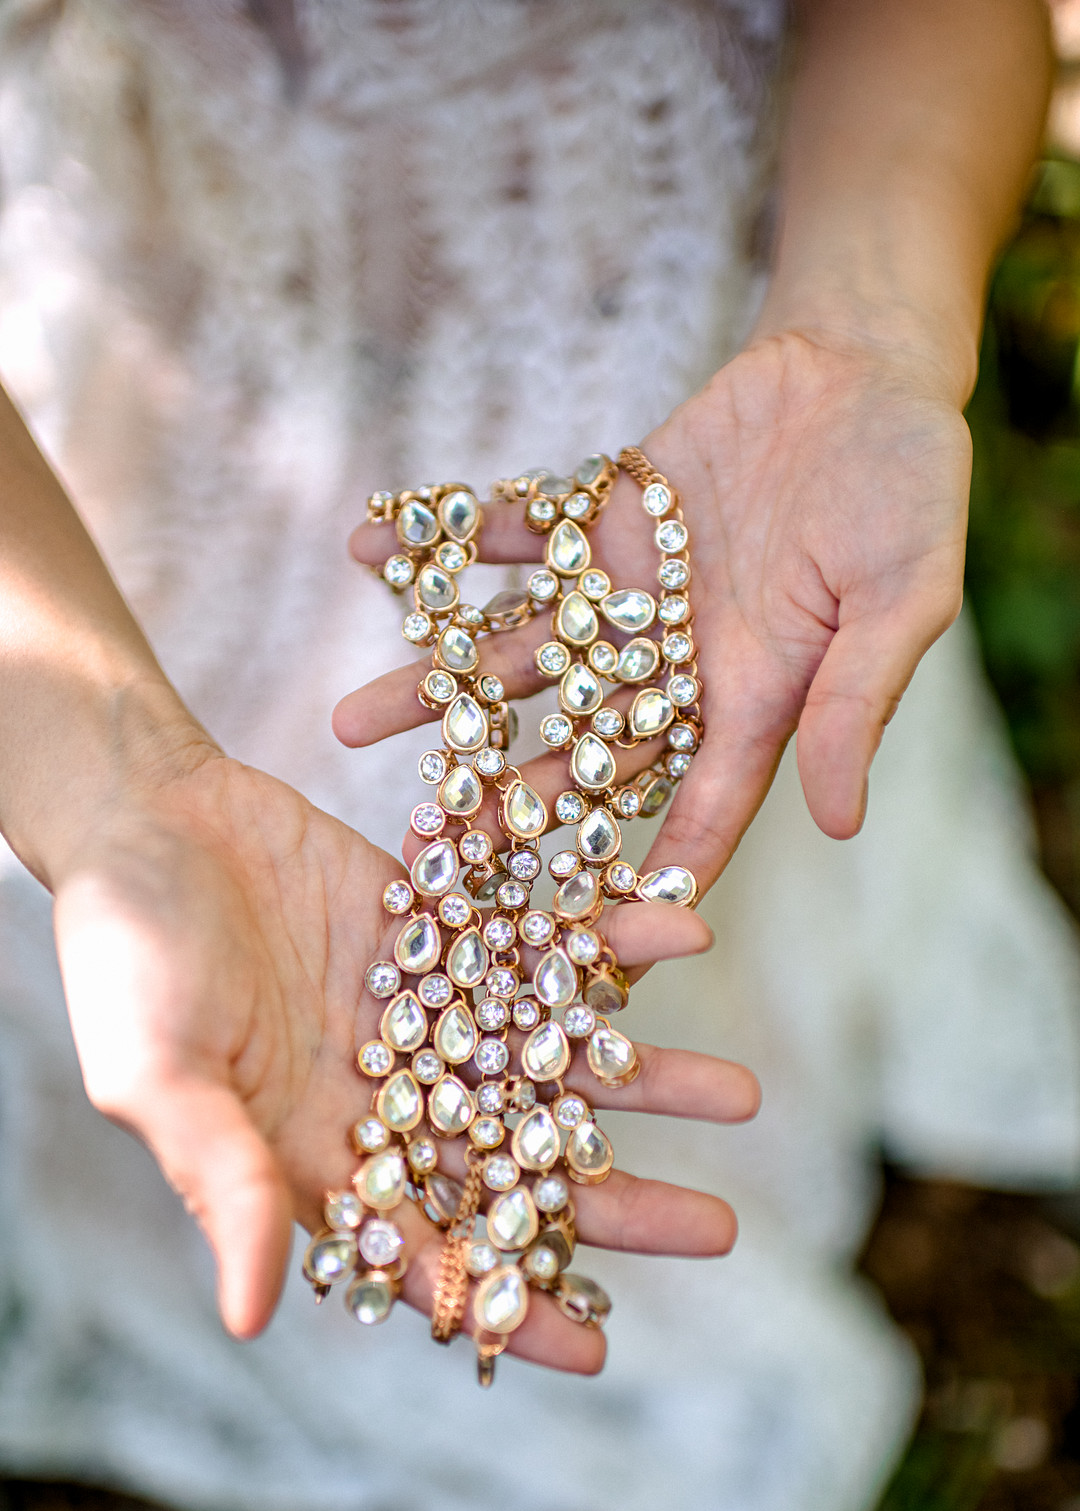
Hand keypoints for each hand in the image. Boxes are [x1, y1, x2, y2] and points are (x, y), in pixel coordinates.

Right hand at [52, 751, 757, 1369]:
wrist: (143, 814)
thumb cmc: (123, 952)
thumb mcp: (157, 1070)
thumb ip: (214, 1178)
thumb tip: (251, 1316)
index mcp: (316, 1155)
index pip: (424, 1254)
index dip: (506, 1303)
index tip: (601, 1346)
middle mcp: (384, 1095)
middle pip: (518, 1165)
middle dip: (615, 1202)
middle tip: (720, 1231)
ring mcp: (422, 1010)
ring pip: (549, 1059)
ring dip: (639, 1077)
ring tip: (738, 1094)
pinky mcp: (442, 926)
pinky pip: (538, 940)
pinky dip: (607, 941)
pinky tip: (683, 933)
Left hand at [338, 330, 969, 893]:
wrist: (861, 369)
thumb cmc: (910, 487)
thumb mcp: (902, 598)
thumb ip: (858, 702)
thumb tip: (841, 824)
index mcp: (754, 700)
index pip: (698, 806)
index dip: (650, 871)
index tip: (584, 934)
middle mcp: (678, 663)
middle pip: (580, 748)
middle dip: (504, 796)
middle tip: (426, 841)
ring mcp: (628, 595)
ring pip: (523, 655)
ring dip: (440, 682)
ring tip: (350, 718)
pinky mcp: (598, 519)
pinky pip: (513, 534)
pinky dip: (446, 537)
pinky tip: (368, 543)